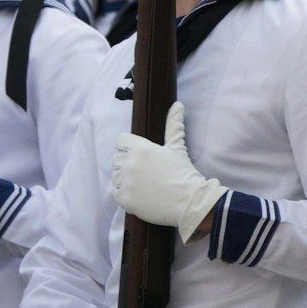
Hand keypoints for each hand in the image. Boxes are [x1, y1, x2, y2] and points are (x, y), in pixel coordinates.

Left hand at [112, 102, 224, 237]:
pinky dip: (127, 196)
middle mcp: (129, 163)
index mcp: (140, 148)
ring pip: (115, 177)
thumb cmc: (184, 172)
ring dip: (126, 181)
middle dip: (128, 164)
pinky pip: (117, 194)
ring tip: (145, 184)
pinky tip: (142, 196)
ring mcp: (126, 182)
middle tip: (147, 173)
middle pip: (116, 159)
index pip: (121, 141)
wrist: (191, 201)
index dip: (130, 147)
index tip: (142, 157)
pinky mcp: (125, 199)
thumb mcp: (177, 147)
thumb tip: (177, 105)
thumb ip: (173, 125)